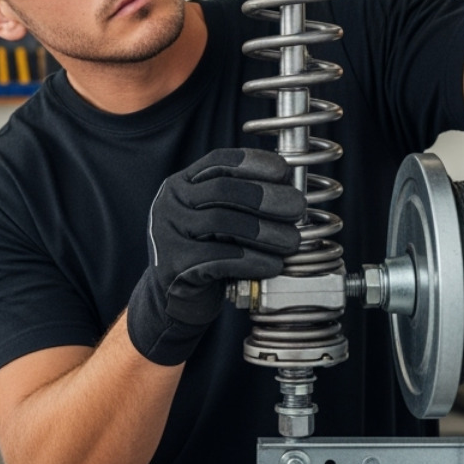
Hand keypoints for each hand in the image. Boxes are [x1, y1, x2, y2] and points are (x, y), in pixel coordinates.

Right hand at [126, 148, 303, 365]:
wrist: (175, 301)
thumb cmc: (207, 256)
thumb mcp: (220, 222)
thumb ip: (243, 203)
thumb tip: (291, 189)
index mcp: (182, 185)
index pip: (219, 162)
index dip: (254, 163)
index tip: (284, 171)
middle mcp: (169, 203)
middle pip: (222, 189)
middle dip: (266, 197)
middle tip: (297, 207)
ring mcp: (166, 233)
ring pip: (221, 222)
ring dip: (265, 231)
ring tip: (291, 241)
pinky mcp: (173, 265)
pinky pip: (219, 257)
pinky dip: (253, 260)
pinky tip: (273, 264)